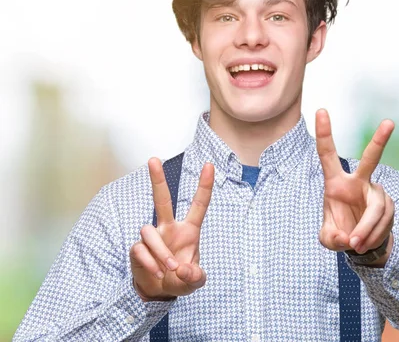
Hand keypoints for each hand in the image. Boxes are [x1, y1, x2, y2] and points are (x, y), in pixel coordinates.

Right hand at [129, 159, 213, 300]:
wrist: (160, 292)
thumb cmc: (180, 278)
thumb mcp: (195, 281)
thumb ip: (195, 276)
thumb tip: (183, 269)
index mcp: (188, 230)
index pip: (198, 204)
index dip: (204, 185)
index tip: (209, 165)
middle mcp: (169, 228)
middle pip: (162, 200)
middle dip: (157, 180)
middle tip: (153, 159)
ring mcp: (152, 237)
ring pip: (149, 232)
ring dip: (160, 252)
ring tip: (168, 268)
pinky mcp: (137, 248)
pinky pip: (140, 249)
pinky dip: (149, 262)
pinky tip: (156, 273)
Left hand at [316, 109, 394, 256]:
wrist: (362, 244)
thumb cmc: (340, 233)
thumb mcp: (328, 239)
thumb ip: (331, 239)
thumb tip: (347, 237)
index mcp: (335, 182)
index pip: (327, 155)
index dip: (325, 134)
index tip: (321, 110)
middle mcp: (358, 182)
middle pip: (371, 160)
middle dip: (380, 141)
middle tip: (389, 122)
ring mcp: (376, 192)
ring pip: (376, 208)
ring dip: (366, 229)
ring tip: (355, 244)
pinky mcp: (389, 205)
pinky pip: (383, 221)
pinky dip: (372, 235)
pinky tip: (365, 243)